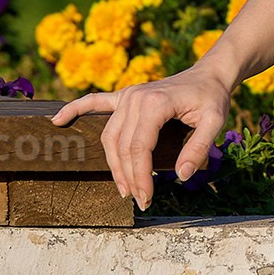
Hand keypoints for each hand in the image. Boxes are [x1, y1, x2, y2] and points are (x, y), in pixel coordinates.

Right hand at [53, 63, 234, 210]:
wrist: (209, 75)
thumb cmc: (212, 98)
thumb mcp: (215, 121)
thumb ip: (199, 148)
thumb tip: (181, 176)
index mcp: (155, 103)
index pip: (139, 148)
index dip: (141, 176)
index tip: (146, 198)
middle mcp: (135, 98)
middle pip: (122, 146)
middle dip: (129, 177)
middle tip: (139, 200)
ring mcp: (127, 96)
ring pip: (110, 136)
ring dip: (114, 164)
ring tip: (124, 188)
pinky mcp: (125, 96)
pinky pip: (94, 103)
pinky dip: (75, 110)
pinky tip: (58, 121)